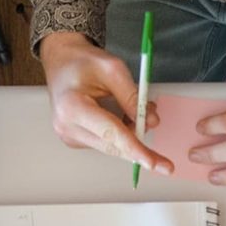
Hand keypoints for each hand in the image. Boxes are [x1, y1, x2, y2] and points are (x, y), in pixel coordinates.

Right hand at [40, 32, 172, 174]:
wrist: (61, 62)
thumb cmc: (83, 62)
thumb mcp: (113, 69)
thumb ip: (132, 96)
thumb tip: (150, 122)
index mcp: (73, 106)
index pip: (110, 133)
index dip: (134, 149)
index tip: (152, 163)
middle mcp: (67, 127)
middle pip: (112, 146)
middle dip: (140, 149)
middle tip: (165, 163)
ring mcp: (69, 136)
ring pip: (111, 147)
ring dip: (130, 135)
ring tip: (138, 111)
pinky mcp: (74, 140)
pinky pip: (105, 143)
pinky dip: (120, 135)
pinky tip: (122, 117)